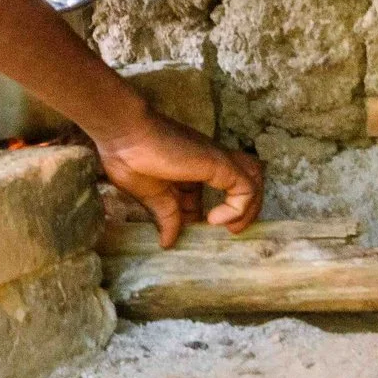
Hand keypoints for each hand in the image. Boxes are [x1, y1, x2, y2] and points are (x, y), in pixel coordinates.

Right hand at [91, 110, 263, 249]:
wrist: (124, 135)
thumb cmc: (128, 157)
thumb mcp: (150, 196)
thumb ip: (165, 217)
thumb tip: (166, 242)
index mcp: (189, 169)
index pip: (211, 193)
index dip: (211, 216)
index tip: (194, 234)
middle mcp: (207, 162)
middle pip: (244, 180)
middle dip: (244, 208)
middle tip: (230, 231)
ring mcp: (215, 161)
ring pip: (254, 179)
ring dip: (250, 207)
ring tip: (231, 228)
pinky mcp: (220, 164)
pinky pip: (247, 189)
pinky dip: (238, 209)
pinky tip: (214, 220)